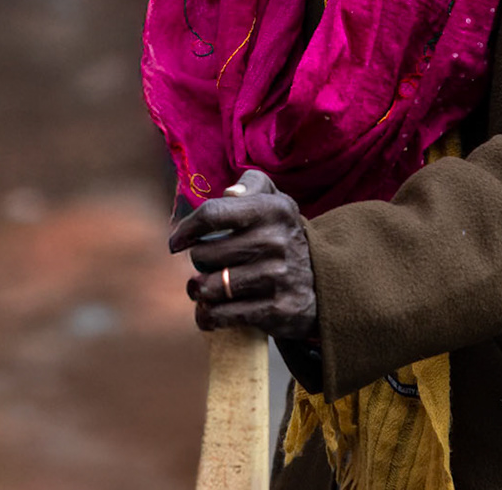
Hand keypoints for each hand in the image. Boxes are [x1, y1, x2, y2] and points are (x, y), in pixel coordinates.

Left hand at [168, 168, 317, 340]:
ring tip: (203, 289)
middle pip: (205, 254)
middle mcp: (275, 242)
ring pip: (210, 287)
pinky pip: (223, 314)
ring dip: (199, 291)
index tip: (177, 241)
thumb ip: (253, 184)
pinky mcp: (275, 309)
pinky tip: (208, 311)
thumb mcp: (276, 202)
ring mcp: (276, 277)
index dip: (187, 228)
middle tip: (204, 265)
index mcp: (272, 210)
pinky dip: (208, 316)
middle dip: (198, 262)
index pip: (213, 214)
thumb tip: (231, 192)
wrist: (325, 285)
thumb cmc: (284, 237)